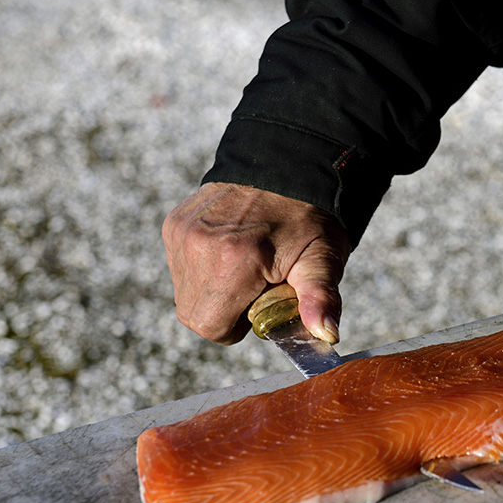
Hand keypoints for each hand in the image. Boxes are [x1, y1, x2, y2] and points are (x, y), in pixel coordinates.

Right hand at [163, 182, 349, 344]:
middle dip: (223, 311)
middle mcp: (199, 246)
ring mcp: (183, 232)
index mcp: (234, 260)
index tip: (257, 305)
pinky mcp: (174, 223)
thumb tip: (327, 335)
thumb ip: (320, 299)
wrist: (286, 167)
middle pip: (193, 314)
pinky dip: (201, 269)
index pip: (210, 326)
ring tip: (244, 265)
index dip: (235, 327)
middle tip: (254, 286)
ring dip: (211, 291)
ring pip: (184, 292)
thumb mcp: (322, 259)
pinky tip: (229, 251)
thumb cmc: (309, 219)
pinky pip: (179, 267)